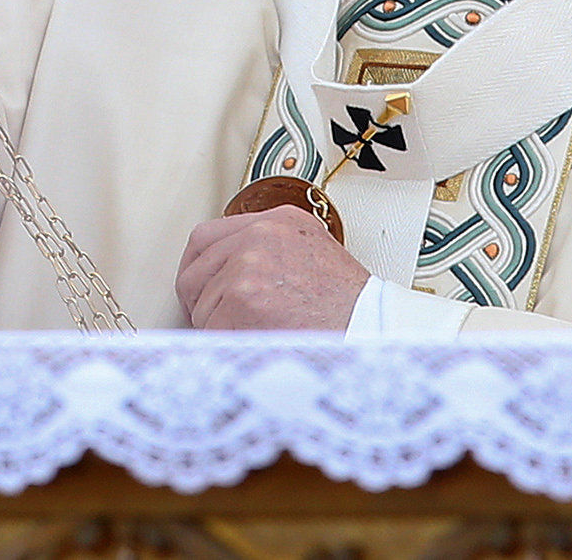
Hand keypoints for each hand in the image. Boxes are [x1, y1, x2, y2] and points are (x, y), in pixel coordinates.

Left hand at [175, 203, 369, 330]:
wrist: (376, 333)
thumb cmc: (352, 310)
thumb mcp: (314, 258)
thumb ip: (270, 255)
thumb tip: (227, 276)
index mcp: (279, 222)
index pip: (207, 237)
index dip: (200, 270)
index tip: (201, 289)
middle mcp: (260, 236)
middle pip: (195, 270)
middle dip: (201, 302)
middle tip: (219, 324)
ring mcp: (248, 265)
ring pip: (200, 304)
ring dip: (218, 328)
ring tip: (256, 339)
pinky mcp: (242, 299)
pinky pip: (210, 329)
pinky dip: (225, 345)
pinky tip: (254, 349)